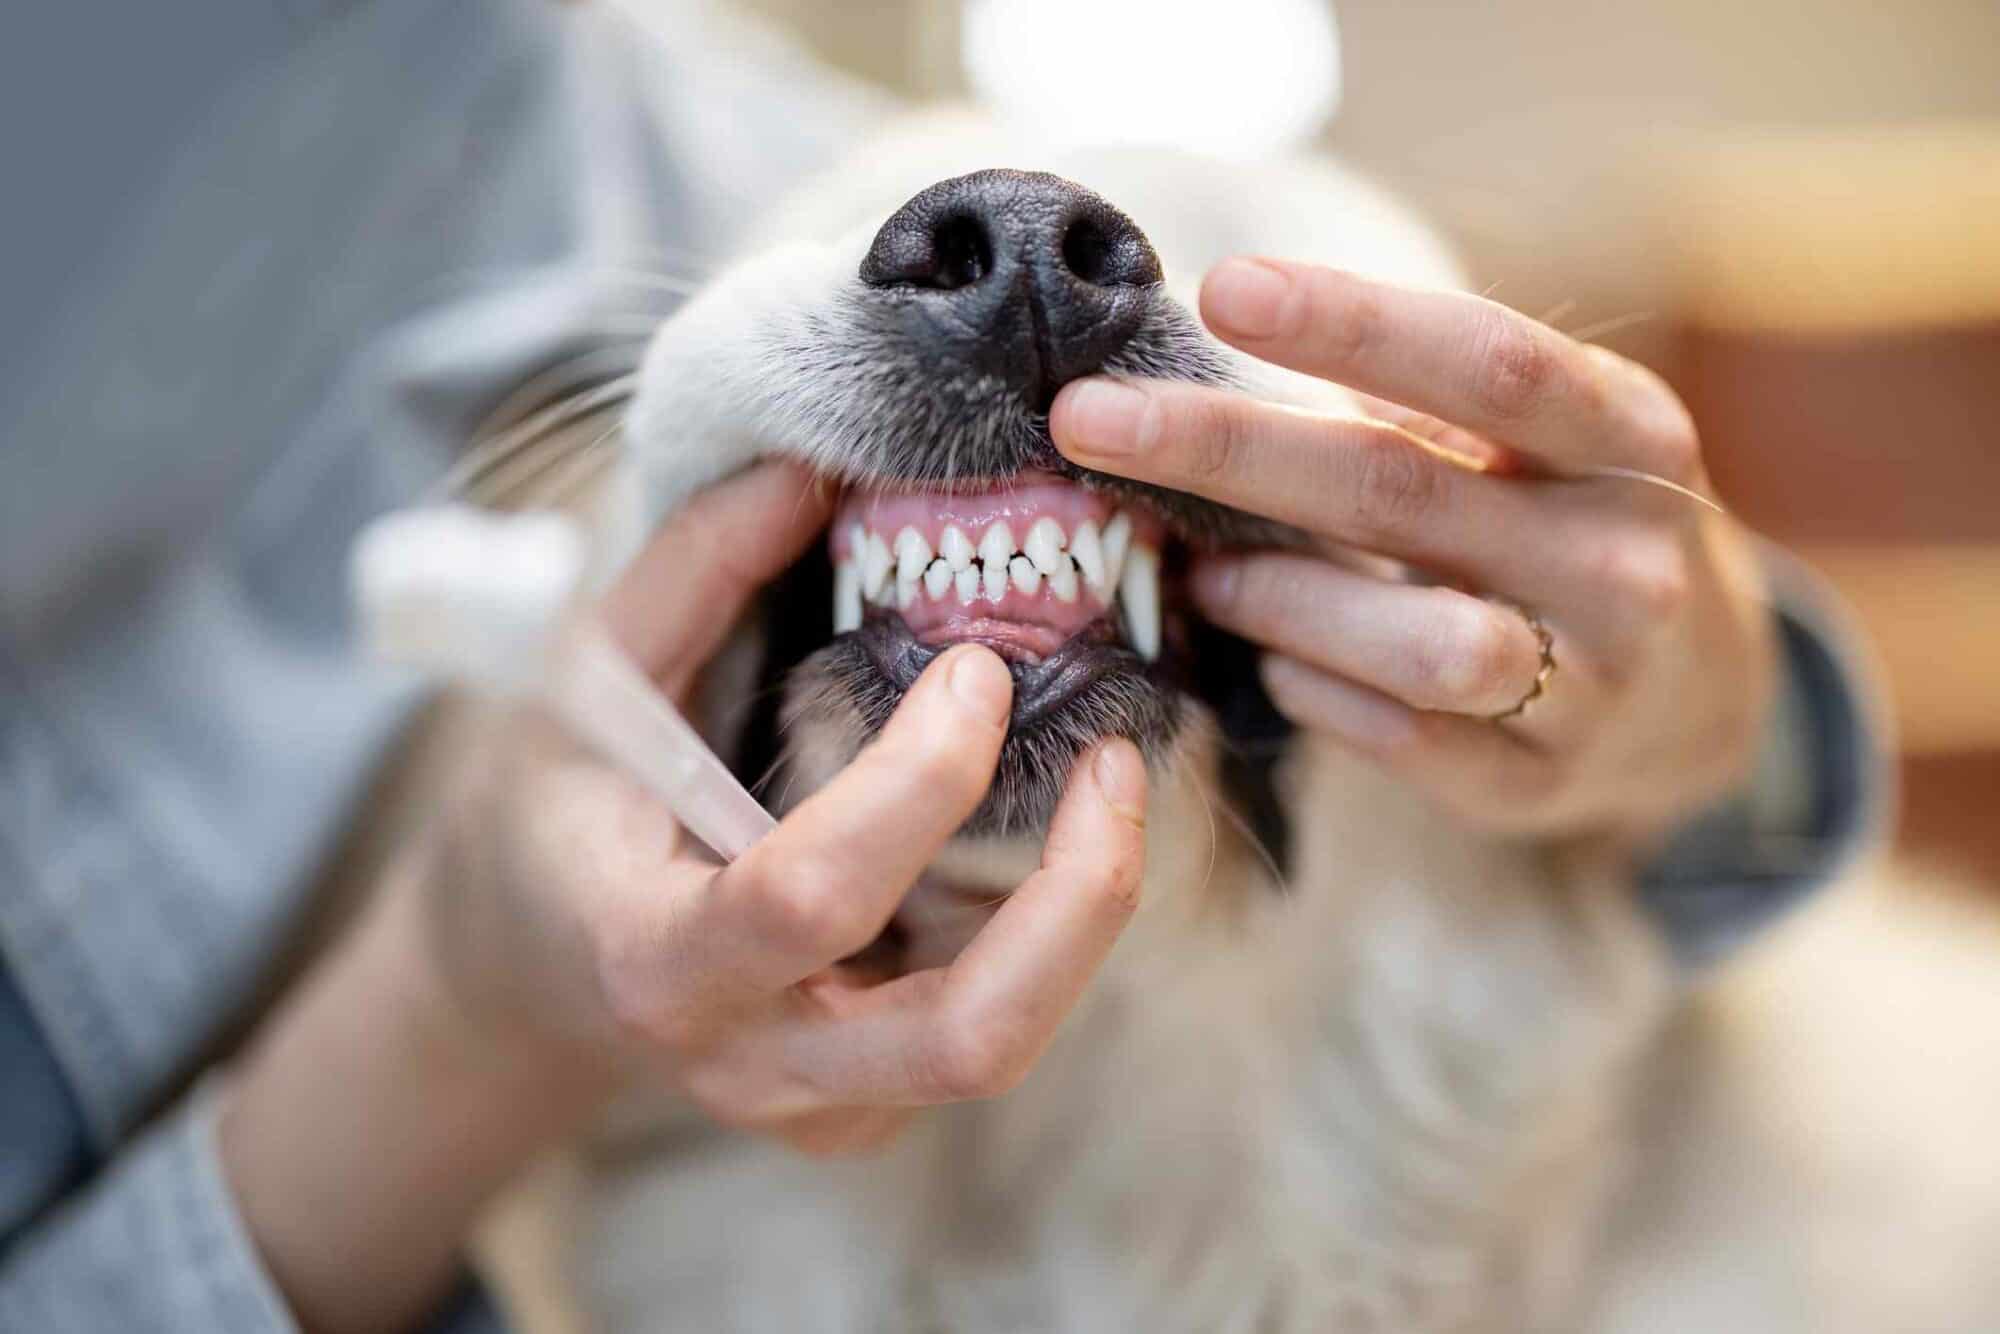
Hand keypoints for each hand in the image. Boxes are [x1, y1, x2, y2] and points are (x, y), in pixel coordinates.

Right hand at [223, 462, 1144, 1333]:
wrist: (536, 967)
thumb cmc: (559, 810)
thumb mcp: (586, 681)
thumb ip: (694, 572)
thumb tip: (811, 468)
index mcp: (656, 957)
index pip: (808, 897)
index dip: (916, 782)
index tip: (974, 668)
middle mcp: (751, 1060)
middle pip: (966, 1038)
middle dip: (1077, 898)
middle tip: (1115, 762)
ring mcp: (822, 1105)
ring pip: (1005, 1047)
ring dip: (1087, 915)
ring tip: (1112, 783)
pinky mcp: (873, 1108)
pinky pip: (992, 1031)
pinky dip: (1048, 934)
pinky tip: (1045, 836)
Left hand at [1051, 259, 1775, 842]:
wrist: (1703, 696)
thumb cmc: (1569, 527)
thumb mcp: (1541, 444)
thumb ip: (1417, 403)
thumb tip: (1219, 341)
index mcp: (1631, 438)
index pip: (1488, 364)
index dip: (1353, 323)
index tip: (1220, 288)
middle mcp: (1626, 558)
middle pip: (1402, 491)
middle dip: (1227, 450)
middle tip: (1088, 420)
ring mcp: (1593, 684)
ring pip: (1413, 641)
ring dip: (1277, 599)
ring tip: (1203, 573)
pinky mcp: (1538, 784)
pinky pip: (1400, 739)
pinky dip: (1313, 692)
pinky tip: (1274, 663)